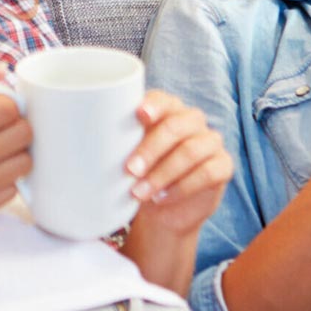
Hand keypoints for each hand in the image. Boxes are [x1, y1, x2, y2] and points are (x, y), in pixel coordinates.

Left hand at [123, 91, 232, 237]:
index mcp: (167, 110)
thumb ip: (115, 141)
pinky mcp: (223, 166)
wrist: (160, 210)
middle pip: (176, 127)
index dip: (153, 105)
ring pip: (191, 151)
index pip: (163, 100)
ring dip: (162, 173)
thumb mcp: (125, 156)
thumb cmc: (139, 175)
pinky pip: (207, 172)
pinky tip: (162, 198)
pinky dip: (182, 187)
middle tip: (130, 170)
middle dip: (151, 149)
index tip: (139, 115)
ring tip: (139, 192)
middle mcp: (192, 120)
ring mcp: (211, 142)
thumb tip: (86, 137)